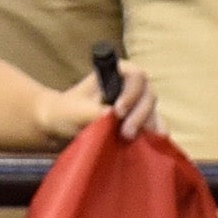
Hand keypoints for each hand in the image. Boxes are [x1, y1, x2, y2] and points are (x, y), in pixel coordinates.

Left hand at [35, 63, 163, 142]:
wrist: (63, 127)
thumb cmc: (67, 111)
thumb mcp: (78, 110)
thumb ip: (96, 111)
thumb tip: (114, 117)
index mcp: (118, 72)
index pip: (136, 77)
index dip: (131, 94)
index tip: (118, 112)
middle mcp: (132, 85)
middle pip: (148, 96)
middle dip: (139, 115)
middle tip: (126, 134)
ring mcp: (138, 104)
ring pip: (153, 112)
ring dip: (147, 127)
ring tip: (135, 143)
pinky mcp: (140, 122)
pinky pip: (154, 126)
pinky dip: (154, 136)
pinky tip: (153, 145)